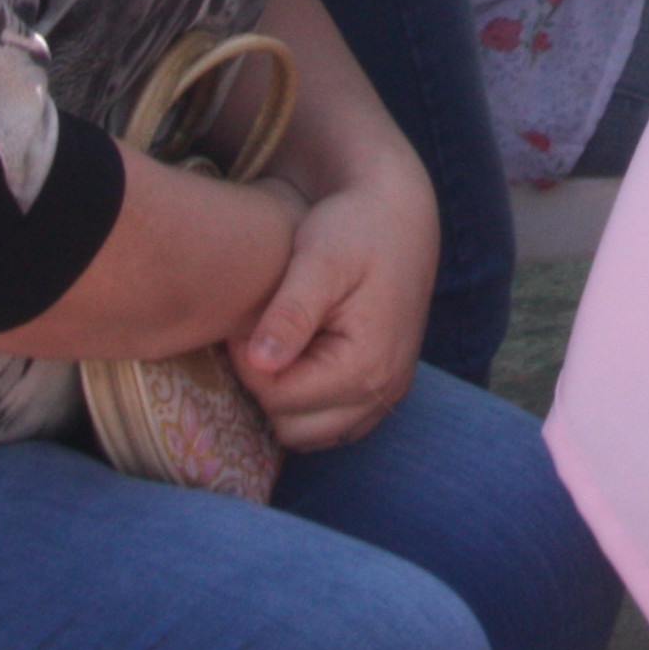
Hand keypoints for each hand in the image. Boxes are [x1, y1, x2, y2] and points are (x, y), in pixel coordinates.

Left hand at [228, 173, 436, 448]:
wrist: (399, 214)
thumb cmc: (355, 229)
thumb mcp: (319, 260)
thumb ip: (290, 313)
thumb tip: (261, 362)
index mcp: (368, 364)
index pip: (278, 397)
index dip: (249, 361)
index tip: (250, 319)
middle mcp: (384, 391)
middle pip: (292, 427)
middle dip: (266, 386)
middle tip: (264, 333)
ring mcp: (386, 396)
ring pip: (309, 434)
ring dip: (285, 399)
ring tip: (282, 344)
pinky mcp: (382, 391)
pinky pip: (330, 424)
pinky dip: (307, 404)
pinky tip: (300, 358)